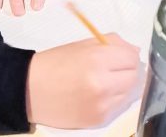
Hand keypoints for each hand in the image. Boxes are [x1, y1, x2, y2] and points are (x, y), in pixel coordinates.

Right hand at [26, 34, 141, 127]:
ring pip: (130, 94)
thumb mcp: (84, 44)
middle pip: (135, 77)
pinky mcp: (98, 121)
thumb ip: (113, 43)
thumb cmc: (56, 63)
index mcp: (97, 60)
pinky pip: (120, 108)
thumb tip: (135, 51)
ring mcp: (102, 106)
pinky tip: (101, 94)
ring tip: (107, 81)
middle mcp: (102, 84)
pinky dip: (115, 100)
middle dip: (129, 70)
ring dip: (124, 86)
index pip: (132, 57)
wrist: (30, 90)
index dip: (129, 55)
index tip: (122, 56)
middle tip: (116, 68)